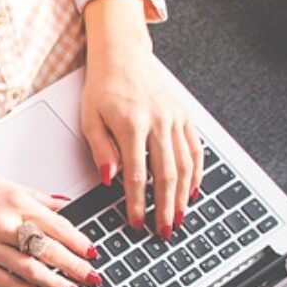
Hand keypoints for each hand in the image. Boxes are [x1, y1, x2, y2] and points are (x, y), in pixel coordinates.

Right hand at [0, 160, 99, 286]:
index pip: (58, 226)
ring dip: (56, 283)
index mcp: (13, 201)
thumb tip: (60, 205)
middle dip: (76, 267)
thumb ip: (32, 196)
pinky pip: (3, 280)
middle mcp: (3, 223)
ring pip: (30, 268)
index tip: (93, 253)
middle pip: (50, 250)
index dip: (79, 243)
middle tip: (93, 278)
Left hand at [81, 0, 202, 239]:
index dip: (137, 203)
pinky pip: (195, 148)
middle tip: (165, 230)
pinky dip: (197, 172)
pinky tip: (193, 190)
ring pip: (185, 164)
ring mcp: (175, 119)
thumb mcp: (90, 119)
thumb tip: (110, 179)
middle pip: (166, 175)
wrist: (123, 55)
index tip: (136, 222)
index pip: (137, 175)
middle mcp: (159, 122)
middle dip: (166, 207)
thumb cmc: (103, 87)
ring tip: (180, 217)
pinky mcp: (184, 116)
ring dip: (184, 195)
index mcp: (132, 125)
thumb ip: (101, 150)